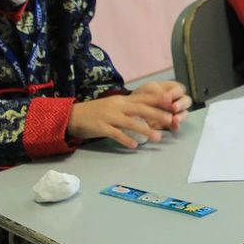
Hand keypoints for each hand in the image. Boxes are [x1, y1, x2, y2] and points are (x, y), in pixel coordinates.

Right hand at [68, 83, 190, 148]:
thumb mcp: (114, 105)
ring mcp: (108, 116)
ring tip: (157, 137)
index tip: (171, 100)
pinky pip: (115, 134)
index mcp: (121, 100)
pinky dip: (125, 140)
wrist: (73, 115)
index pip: (142, 97)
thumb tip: (148, 112)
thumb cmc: (96, 112)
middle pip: (140, 108)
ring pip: (130, 122)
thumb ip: (129, 108)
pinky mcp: (101, 127)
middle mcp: (117, 106)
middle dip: (156, 114)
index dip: (157, 99)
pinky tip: (134, 146)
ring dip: (145, 130)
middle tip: (171, 120)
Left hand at [128, 80, 191, 131]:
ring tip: (175, 119)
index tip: (168, 97)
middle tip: (174, 108)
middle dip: (181, 104)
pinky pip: (177, 124)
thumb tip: (168, 98)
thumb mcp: (147, 90)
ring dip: (181, 116)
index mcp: (171, 89)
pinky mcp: (172, 123)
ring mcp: (175, 112)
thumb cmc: (141, 96)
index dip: (175, 93)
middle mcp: (176, 100)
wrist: (132, 111)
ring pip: (184, 113)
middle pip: (186, 101)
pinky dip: (176, 125)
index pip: (179, 89)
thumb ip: (157, 92)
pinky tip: (174, 126)